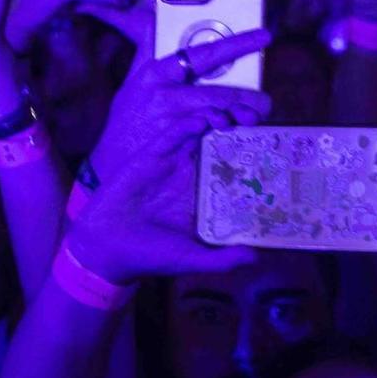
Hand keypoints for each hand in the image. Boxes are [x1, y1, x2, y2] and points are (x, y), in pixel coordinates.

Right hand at [72, 30, 272, 284]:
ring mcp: (171, 164)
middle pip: (221, 144)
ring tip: (232, 118)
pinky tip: (201, 120)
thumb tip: (256, 256)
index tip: (271, 148)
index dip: (252, 157)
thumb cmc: (150, 257)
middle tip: (255, 121)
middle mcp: (190, 176)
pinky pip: (171, 134)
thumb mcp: (192, 259)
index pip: (234, 170)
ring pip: (199, 132)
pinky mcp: (149, 157)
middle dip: (239, 129)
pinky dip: (186, 124)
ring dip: (216, 119)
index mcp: (203, 196)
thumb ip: (222, 259)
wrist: (104, 249)